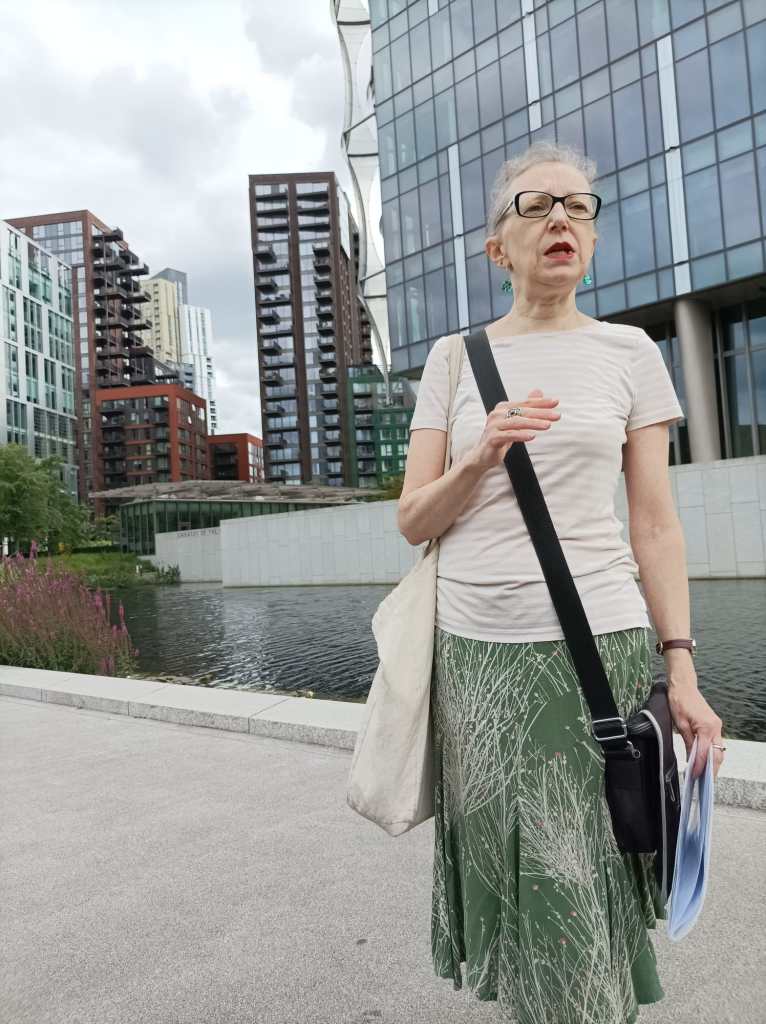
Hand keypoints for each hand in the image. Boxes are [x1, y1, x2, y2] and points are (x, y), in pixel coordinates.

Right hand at [470, 388, 560, 472]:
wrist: (483, 455)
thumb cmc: (500, 437)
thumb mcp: (515, 421)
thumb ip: (526, 407)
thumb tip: (538, 391)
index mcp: (503, 407)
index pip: (525, 403)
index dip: (541, 402)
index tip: (556, 402)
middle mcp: (497, 414)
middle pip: (523, 411)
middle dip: (541, 413)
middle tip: (557, 415)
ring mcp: (493, 425)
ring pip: (517, 422)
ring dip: (534, 423)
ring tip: (548, 426)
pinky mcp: (492, 438)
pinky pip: (509, 435)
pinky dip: (521, 435)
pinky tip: (532, 436)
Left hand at [666, 663, 724, 780]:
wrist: (683, 686)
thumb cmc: (678, 702)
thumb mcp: (679, 724)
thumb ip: (688, 743)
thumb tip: (691, 760)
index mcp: (706, 727)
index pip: (705, 753)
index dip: (699, 767)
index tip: (694, 777)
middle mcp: (715, 728)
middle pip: (717, 755)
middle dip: (711, 770)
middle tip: (703, 784)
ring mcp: (717, 726)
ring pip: (718, 750)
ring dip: (712, 763)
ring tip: (703, 776)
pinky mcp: (714, 725)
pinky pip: (715, 743)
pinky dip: (711, 754)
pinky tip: (704, 761)